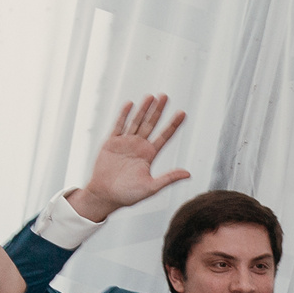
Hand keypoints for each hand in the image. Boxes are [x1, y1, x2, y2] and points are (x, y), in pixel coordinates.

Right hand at [72, 95, 191, 221]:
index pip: (164, 136)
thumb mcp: (151, 187)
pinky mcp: (111, 142)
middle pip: (151, 124)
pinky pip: (119, 126)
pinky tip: (130, 104)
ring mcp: (125, 143)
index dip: (173, 125)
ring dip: (143, 109)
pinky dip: (124, 115)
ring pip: (136, 122)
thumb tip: (188, 174)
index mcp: (149, 155)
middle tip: (165, 96)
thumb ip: (169, 178)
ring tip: (151, 96)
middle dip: (158, 111)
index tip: (182, 113)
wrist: (105, 196)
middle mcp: (138, 146)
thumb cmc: (127, 195)